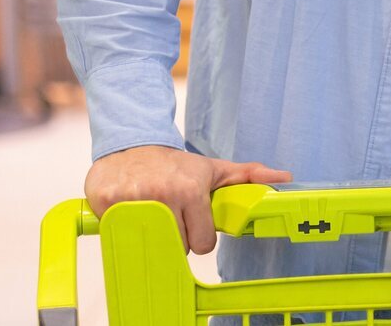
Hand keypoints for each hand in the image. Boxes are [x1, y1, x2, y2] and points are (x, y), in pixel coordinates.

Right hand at [85, 144, 291, 254]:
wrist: (133, 144)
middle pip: (177, 247)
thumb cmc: (176, 165)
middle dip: (177, 237)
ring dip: (152, 236)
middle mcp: (163, 195)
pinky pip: (119, 234)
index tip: (194, 223)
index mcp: (192, 189)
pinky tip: (131, 210)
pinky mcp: (106, 202)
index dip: (200, 237)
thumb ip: (250, 176)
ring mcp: (132, 200)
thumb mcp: (213, 169)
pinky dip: (123, 228)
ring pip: (151, 245)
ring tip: (154, 214)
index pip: (203, 243)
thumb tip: (284, 177)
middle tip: (172, 216)